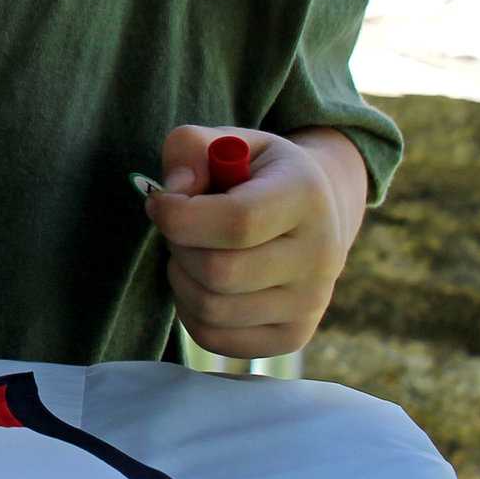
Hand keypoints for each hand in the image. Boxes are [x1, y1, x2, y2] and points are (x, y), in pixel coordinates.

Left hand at [147, 125, 362, 358]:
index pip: (237, 221)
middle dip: (179, 246)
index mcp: (306, 197)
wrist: (316, 212)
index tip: (159, 202)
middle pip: (219, 272)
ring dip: (181, 277)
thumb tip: (174, 190)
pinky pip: (215, 338)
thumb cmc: (255, 173)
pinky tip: (200, 282)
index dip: (179, 214)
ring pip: (212, 309)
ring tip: (192, 251)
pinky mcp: (293, 337)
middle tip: (179, 228)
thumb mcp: (226, 140)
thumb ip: (188, 147)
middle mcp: (320, 256)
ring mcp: (311, 303)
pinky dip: (189, 312)